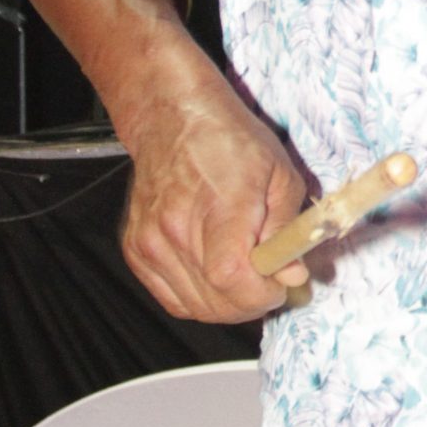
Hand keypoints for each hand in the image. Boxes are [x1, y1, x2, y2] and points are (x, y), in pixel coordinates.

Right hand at [118, 79, 311, 322]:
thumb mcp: (280, 174)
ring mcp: (150, 243)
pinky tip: (214, 274)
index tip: (279, 284)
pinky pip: (172, 298)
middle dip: (251, 302)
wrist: (172, 118)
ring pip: (194, 308)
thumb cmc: (228, 139)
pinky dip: (199, 297)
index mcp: (218, 207)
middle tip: (268, 280)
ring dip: (226, 304)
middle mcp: (175, 229)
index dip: (261, 295)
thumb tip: (292, 275)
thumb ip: (287, 230)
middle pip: (215, 303)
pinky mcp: (135, 250)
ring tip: (244, 274)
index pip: (233, 279)